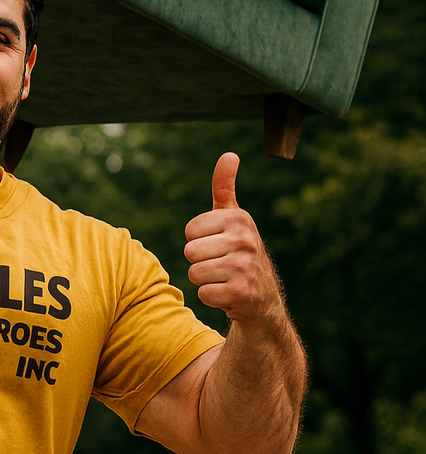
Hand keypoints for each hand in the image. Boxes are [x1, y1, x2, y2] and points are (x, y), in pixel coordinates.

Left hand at [183, 153, 281, 322]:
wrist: (263, 299)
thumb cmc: (239, 253)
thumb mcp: (234, 219)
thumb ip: (224, 187)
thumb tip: (229, 155)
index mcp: (239, 218)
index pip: (190, 231)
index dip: (199, 242)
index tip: (218, 246)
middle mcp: (245, 239)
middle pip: (190, 252)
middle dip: (200, 262)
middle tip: (221, 265)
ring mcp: (244, 267)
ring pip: (194, 273)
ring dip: (205, 280)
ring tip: (224, 278)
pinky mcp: (241, 292)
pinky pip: (203, 294)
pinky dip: (212, 297)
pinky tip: (229, 294)